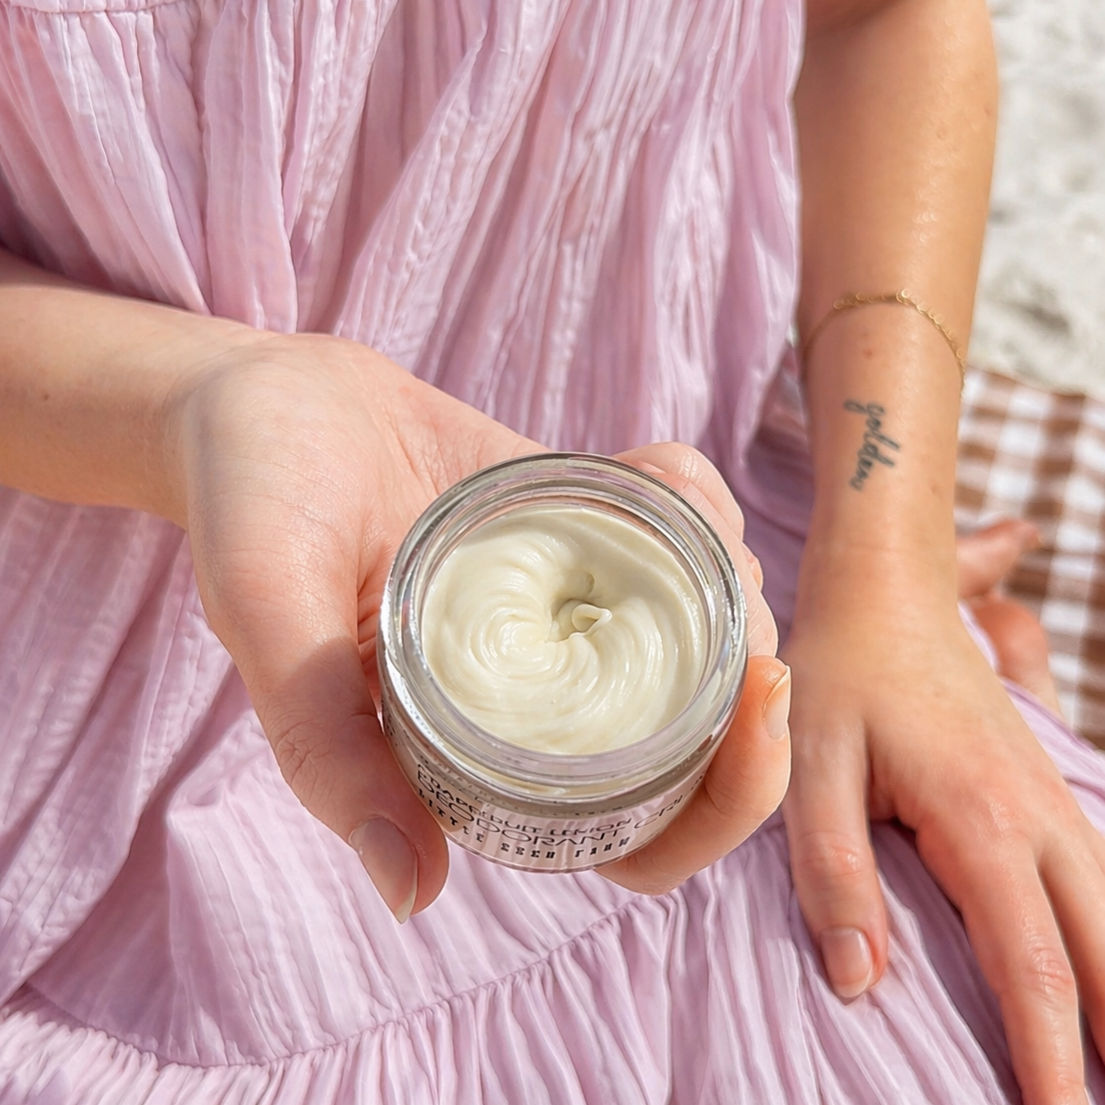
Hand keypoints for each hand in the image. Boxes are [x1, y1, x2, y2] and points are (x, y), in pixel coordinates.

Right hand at [166, 339, 789, 918]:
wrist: (269, 403)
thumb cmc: (252, 502)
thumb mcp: (269, 610)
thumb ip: (322, 743)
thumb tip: (410, 892)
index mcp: (479, 758)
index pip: (636, 837)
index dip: (723, 798)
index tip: (757, 694)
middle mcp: (538, 701)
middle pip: (701, 751)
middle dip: (757, 692)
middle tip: (749, 601)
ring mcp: (567, 617)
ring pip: (706, 639)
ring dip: (732, 578)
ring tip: (679, 499)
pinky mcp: (578, 537)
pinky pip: (676, 539)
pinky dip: (697, 501)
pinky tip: (654, 463)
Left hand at [782, 523, 1104, 1104]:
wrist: (885, 591)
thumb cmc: (841, 672)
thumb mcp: (811, 764)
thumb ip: (833, 871)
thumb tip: (859, 981)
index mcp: (980, 819)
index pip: (1032, 964)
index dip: (1050, 1057)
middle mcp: (1036, 815)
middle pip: (1104, 951)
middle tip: (1093, 1104)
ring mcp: (1048, 798)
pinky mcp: (1039, 788)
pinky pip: (1099, 876)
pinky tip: (1101, 965)